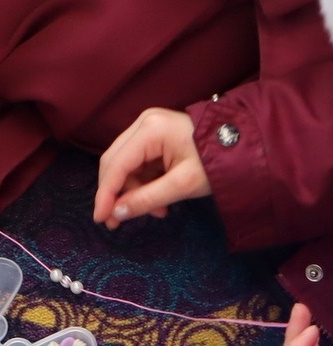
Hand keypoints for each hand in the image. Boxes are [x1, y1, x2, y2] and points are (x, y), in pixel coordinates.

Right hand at [93, 108, 210, 228]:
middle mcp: (143, 123)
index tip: (101, 219)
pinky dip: (144, 184)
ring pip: (125, 164)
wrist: (245, 145)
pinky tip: (160, 201)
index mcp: (150, 130)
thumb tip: (116, 213)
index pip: (116, 164)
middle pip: (114, 162)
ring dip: (134, 191)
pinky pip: (138, 163)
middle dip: (116, 193)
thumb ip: (147, 199)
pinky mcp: (155, 136)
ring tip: (157, 212)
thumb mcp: (183, 185)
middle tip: (117, 222)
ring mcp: (148, 127)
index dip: (105, 193)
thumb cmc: (219, 162)